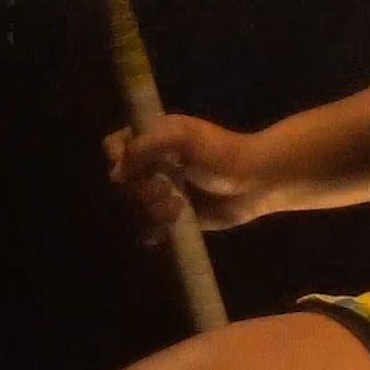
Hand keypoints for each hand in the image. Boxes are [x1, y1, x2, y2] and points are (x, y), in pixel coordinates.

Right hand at [106, 115, 280, 233]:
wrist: (255, 182)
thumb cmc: (221, 152)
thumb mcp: (184, 138)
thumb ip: (148, 145)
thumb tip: (117, 170)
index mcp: (152, 140)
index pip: (114, 147)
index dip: (117, 159)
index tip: (129, 169)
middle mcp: (151, 166)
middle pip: (120, 183)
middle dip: (139, 191)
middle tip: (165, 189)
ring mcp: (159, 193)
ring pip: (132, 208)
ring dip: (150, 211)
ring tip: (177, 209)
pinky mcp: (171, 218)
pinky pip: (147, 228)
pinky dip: (153, 230)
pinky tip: (168, 228)